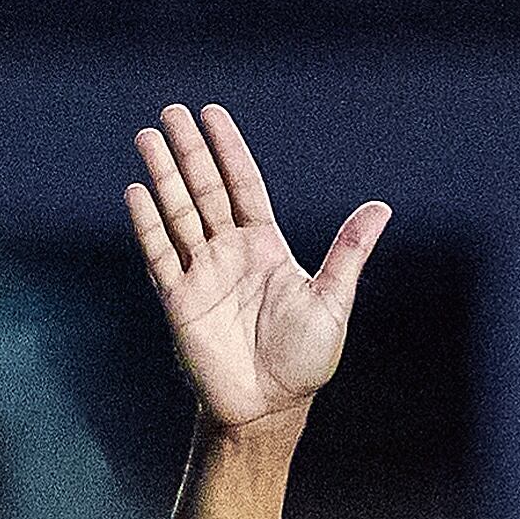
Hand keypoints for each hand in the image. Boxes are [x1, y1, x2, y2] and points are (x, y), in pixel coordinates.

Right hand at [126, 102, 387, 437]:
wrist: (270, 408)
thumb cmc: (305, 359)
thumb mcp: (332, 301)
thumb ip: (349, 252)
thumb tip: (382, 206)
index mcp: (265, 246)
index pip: (243, 185)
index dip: (228, 149)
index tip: (211, 113)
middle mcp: (230, 252)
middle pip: (206, 190)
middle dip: (189, 152)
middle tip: (171, 111)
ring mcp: (202, 273)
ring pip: (178, 214)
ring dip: (163, 176)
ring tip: (147, 138)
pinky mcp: (179, 300)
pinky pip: (161, 255)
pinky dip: (148, 225)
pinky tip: (137, 192)